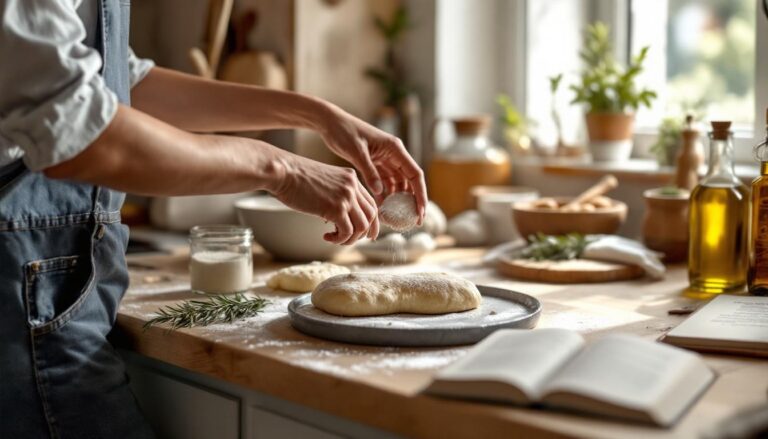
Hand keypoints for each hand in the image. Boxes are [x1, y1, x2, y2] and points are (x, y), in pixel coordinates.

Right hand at [271, 153, 378, 244]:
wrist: (282, 171)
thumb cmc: (295, 177)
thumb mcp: (324, 181)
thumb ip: (336, 194)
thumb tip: (338, 218)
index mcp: (351, 178)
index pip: (370, 202)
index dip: (371, 221)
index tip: (366, 233)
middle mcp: (352, 186)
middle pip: (371, 215)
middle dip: (365, 232)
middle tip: (352, 241)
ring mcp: (346, 197)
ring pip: (362, 226)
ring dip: (350, 238)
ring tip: (335, 239)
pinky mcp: (335, 209)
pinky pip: (347, 232)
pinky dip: (339, 239)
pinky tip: (326, 237)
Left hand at [318, 105, 426, 220]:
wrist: (331, 123)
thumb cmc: (344, 132)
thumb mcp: (356, 152)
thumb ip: (369, 172)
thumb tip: (380, 192)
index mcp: (395, 148)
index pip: (415, 174)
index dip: (421, 194)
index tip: (421, 212)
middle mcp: (394, 154)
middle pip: (409, 181)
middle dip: (412, 201)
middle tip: (414, 221)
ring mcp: (385, 160)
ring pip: (398, 184)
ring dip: (398, 200)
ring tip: (397, 218)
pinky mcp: (375, 164)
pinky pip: (384, 183)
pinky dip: (385, 195)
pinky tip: (383, 209)